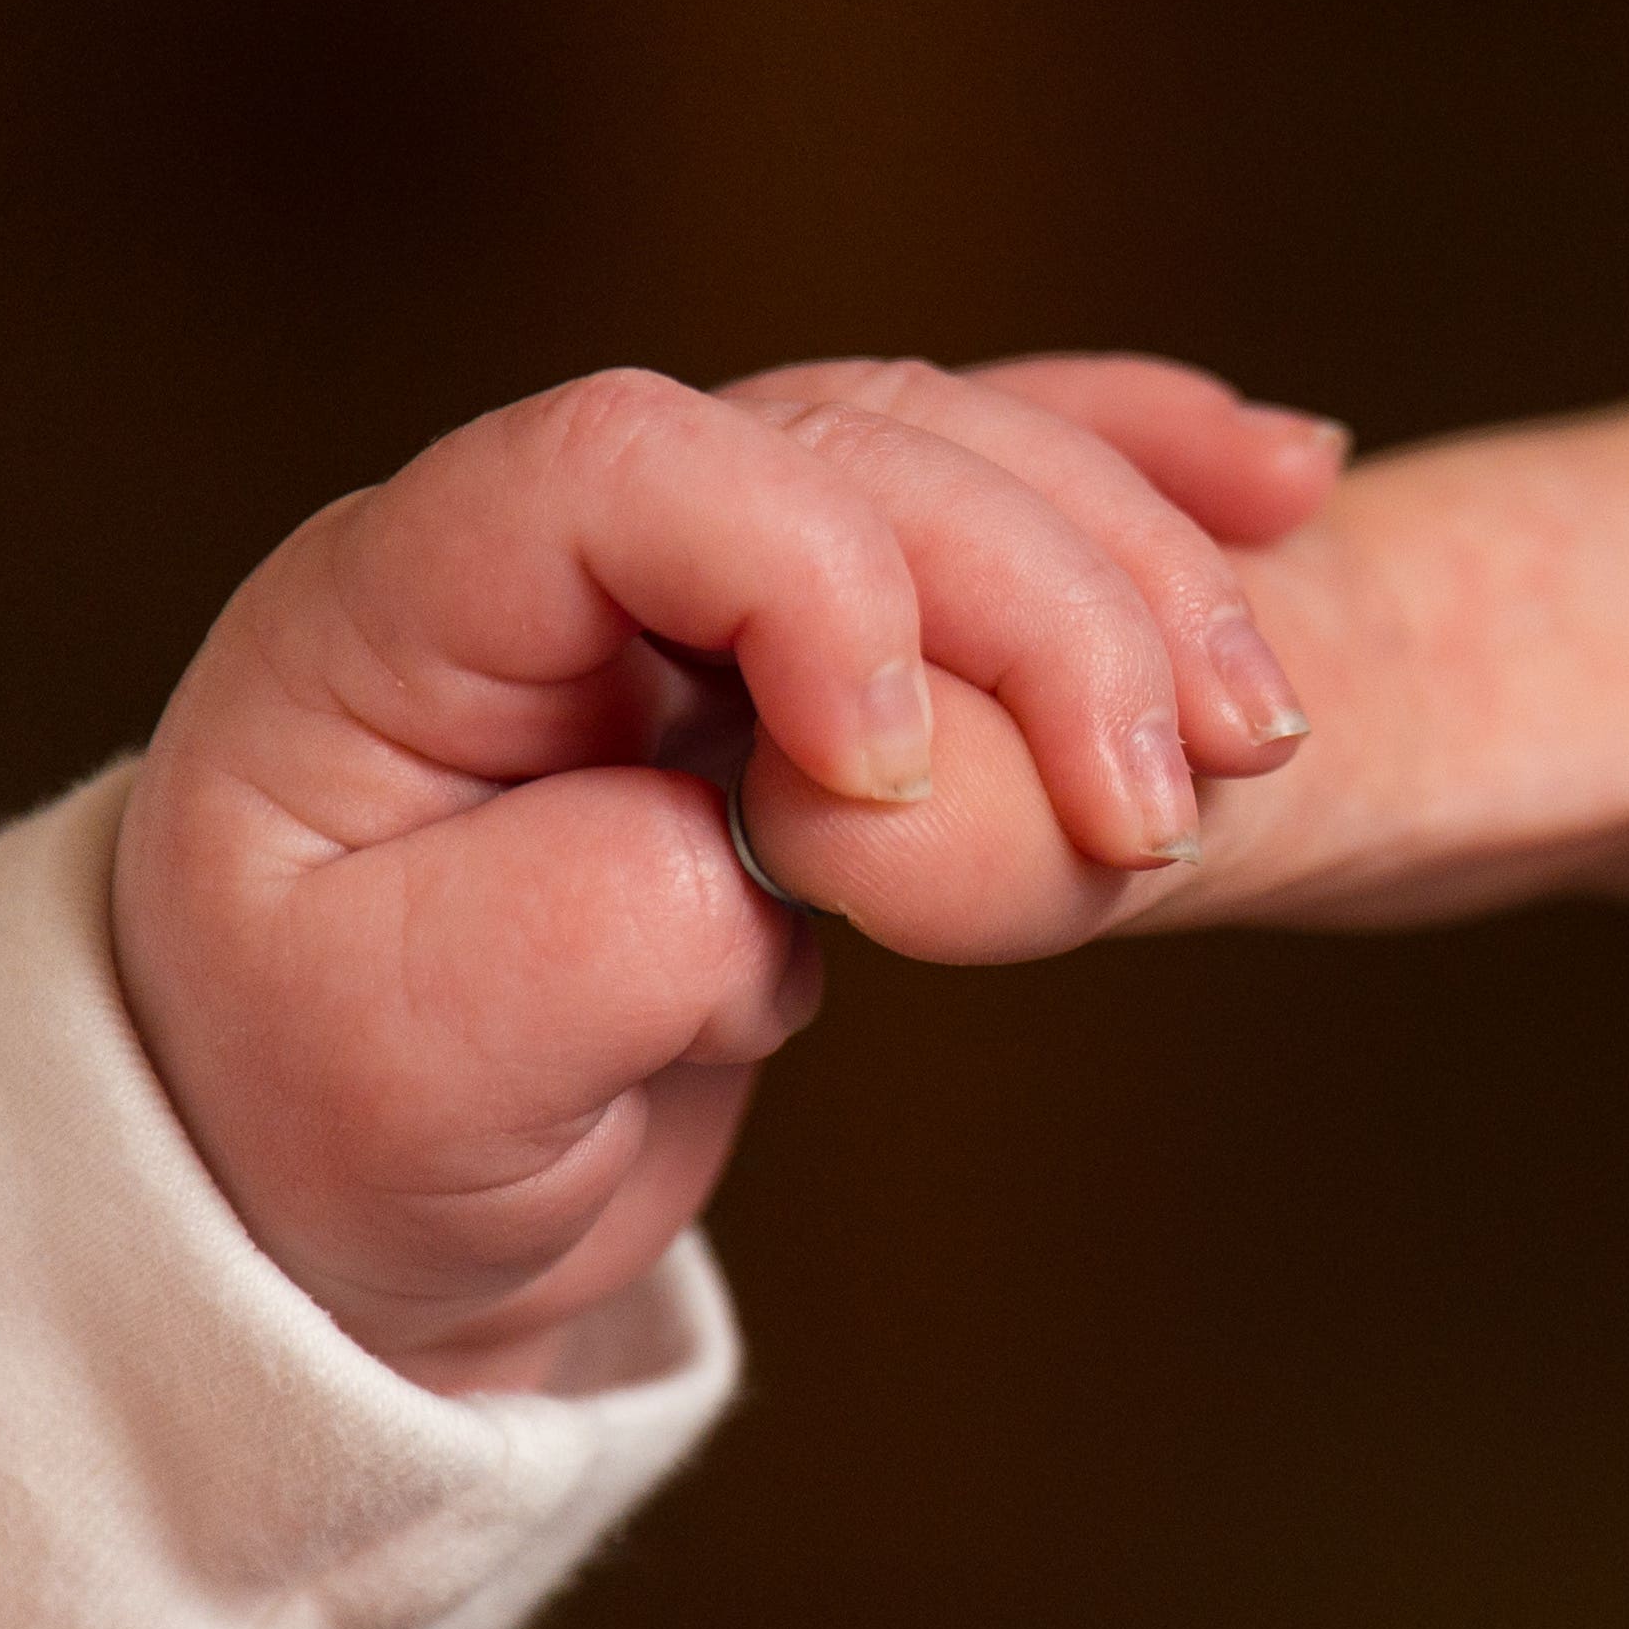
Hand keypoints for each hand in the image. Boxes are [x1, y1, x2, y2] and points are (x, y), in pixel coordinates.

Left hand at [113, 357, 1335, 1393]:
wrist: (355, 1185)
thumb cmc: (342, 1124)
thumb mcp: (415, 1078)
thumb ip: (595, 932)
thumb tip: (798, 839)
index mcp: (402, 603)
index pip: (626, 466)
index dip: (802, 575)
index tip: (876, 786)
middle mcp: (563, 539)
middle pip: (844, 443)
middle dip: (1033, 602)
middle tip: (1156, 810)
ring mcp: (702, 562)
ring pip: (956, 458)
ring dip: (1132, 568)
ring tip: (1249, 737)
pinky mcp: (820, 627)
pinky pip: (999, 496)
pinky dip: (1143, 484)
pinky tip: (1286, 478)